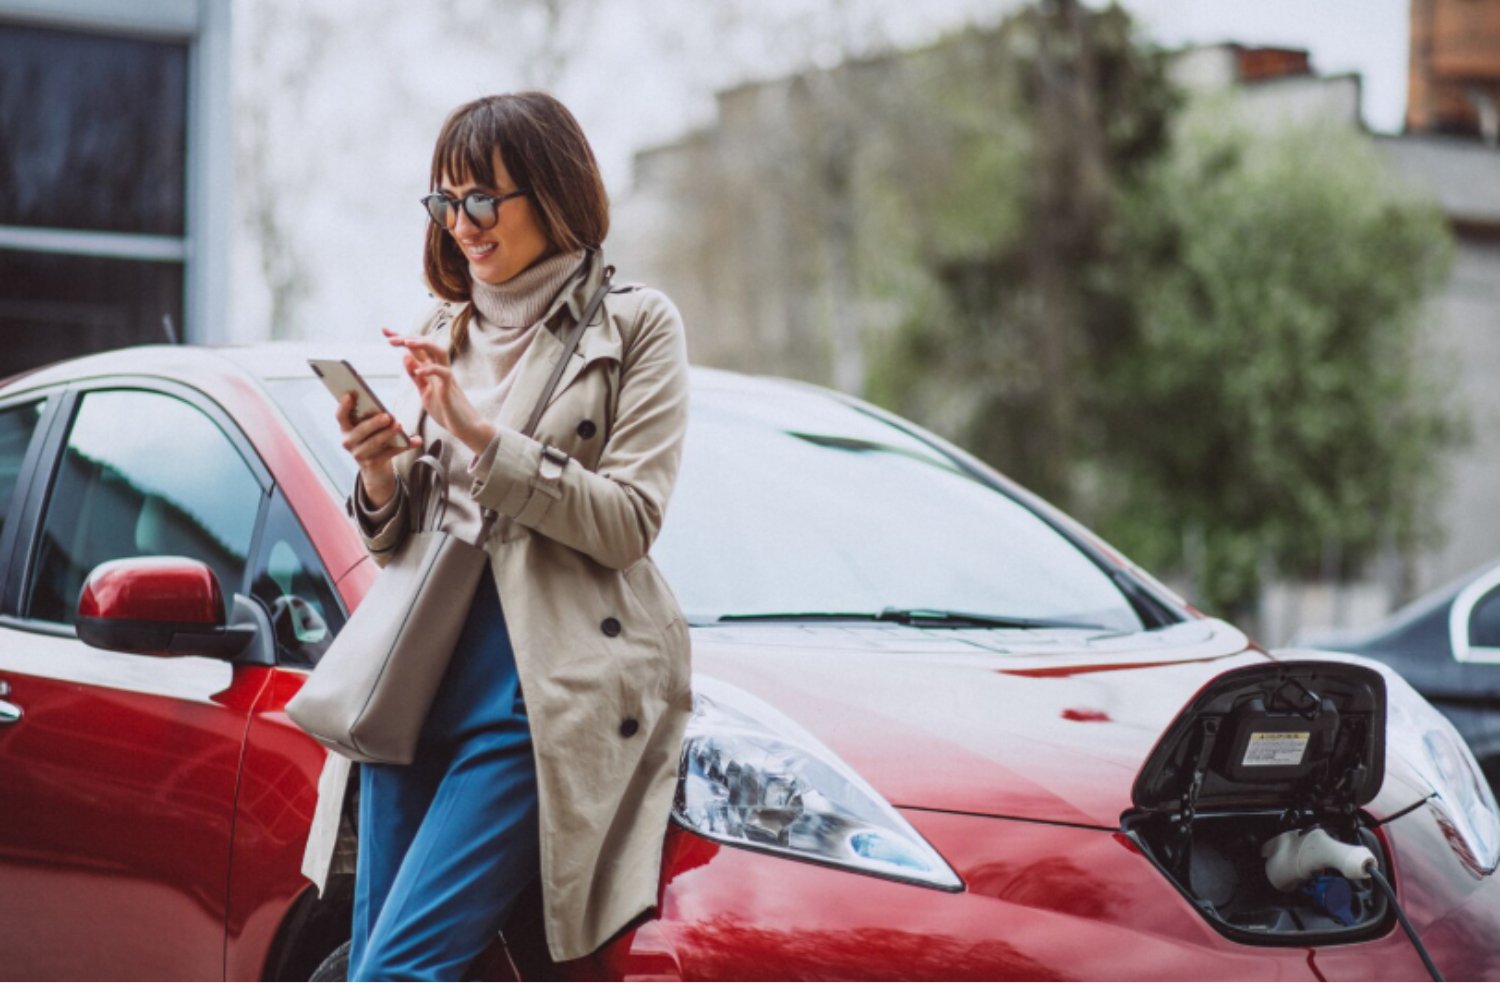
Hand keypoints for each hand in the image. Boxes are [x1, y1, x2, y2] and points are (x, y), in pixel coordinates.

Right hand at [336, 391, 419, 505]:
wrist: (374, 467)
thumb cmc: (372, 438)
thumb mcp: (368, 428)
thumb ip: (372, 416)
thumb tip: (386, 409)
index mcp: (346, 428)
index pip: (341, 416)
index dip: (343, 406)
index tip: (350, 395)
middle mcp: (349, 441)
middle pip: (360, 430)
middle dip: (374, 423)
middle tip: (387, 416)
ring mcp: (359, 454)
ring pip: (374, 442)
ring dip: (388, 433)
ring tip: (399, 426)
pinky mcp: (372, 464)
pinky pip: (390, 453)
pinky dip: (404, 446)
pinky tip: (416, 441)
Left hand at [384, 328, 494, 453]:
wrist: (465, 427)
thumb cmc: (446, 410)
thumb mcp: (424, 392)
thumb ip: (416, 376)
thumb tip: (405, 356)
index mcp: (431, 370)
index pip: (416, 349)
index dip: (401, 338)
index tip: (385, 331)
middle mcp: (440, 369)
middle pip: (427, 344)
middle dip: (408, 337)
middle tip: (389, 337)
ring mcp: (447, 377)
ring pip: (439, 352)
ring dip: (423, 345)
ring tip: (406, 343)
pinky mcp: (450, 389)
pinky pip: (443, 373)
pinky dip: (430, 370)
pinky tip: (418, 371)